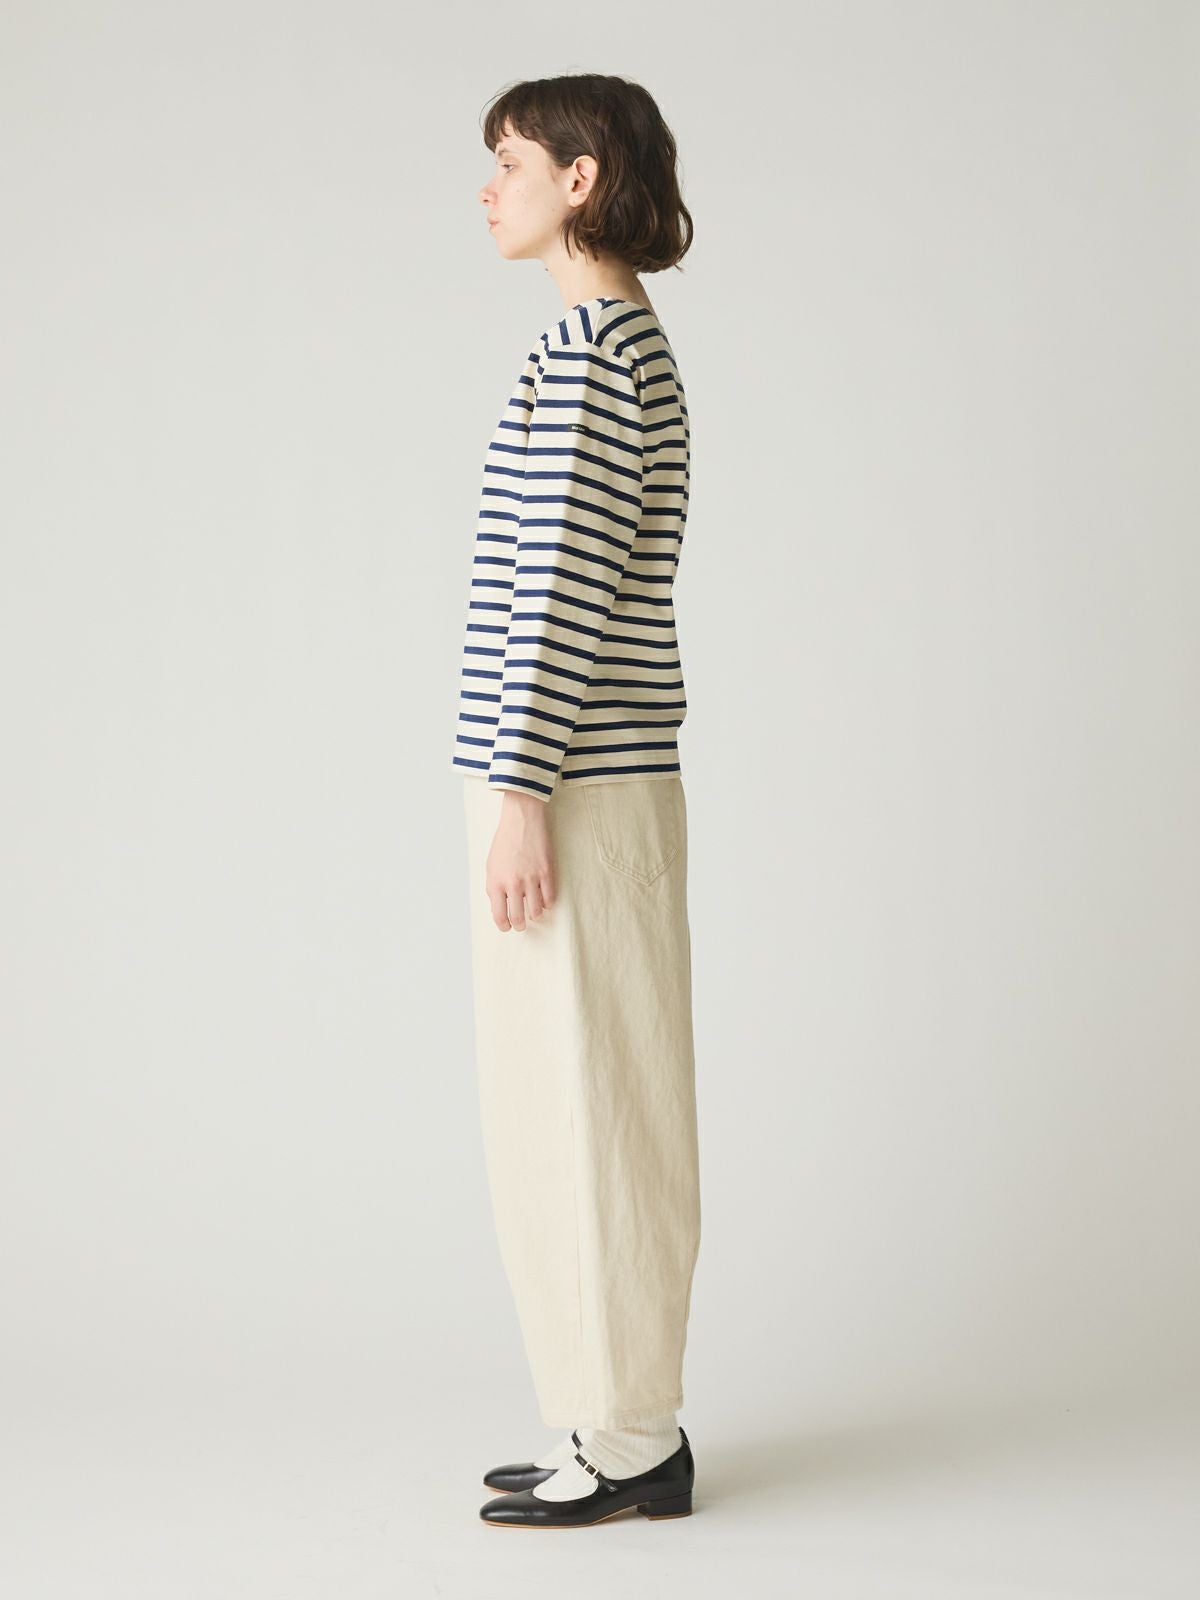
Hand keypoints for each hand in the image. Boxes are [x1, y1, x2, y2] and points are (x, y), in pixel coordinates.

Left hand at [485, 791, 557, 931]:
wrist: (521, 820)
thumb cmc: (504, 842)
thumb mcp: (491, 866)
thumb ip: (494, 887)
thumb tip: (500, 906)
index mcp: (495, 883)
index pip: (499, 915)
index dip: (503, 926)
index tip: (507, 927)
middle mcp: (512, 884)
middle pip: (518, 918)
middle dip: (519, 926)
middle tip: (521, 925)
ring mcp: (531, 879)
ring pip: (537, 912)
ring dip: (535, 915)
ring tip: (534, 912)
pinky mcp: (547, 873)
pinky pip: (550, 899)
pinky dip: (547, 903)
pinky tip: (544, 899)